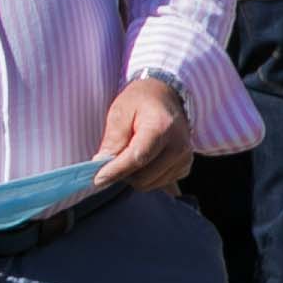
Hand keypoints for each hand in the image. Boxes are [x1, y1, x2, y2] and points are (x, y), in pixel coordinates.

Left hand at [91, 75, 193, 192]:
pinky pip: (159, 183)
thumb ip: (113, 138)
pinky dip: (146, 177)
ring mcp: (184, 159)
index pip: (137, 158)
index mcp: (162, 127)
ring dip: (134, 176)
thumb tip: (102, 163)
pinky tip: (143, 161)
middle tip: (112, 160)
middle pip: (143, 177)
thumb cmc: (141, 102)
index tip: (98, 179)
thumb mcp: (121, 111)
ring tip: (129, 157)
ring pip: (150, 184)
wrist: (167, 98)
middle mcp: (179, 146)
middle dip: (123, 173)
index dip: (116, 171)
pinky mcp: (184, 167)